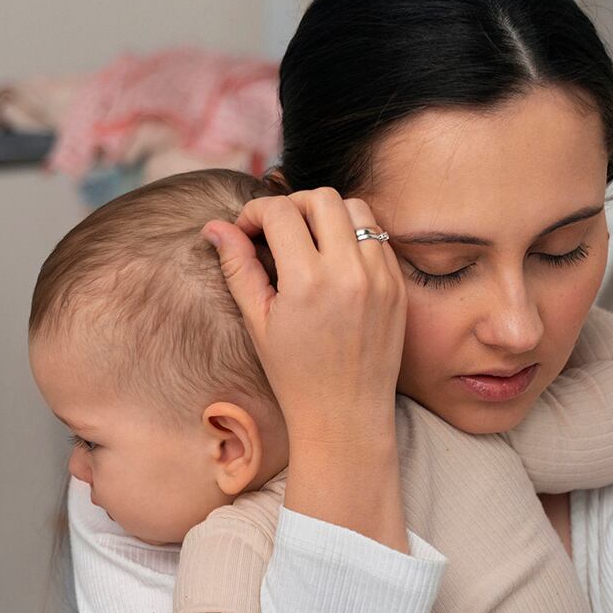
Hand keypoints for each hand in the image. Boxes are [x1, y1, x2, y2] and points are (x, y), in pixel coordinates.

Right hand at [202, 188, 405, 448]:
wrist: (345, 414)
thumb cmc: (295, 374)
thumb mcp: (258, 321)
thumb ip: (238, 267)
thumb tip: (215, 227)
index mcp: (307, 282)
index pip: (280, 212)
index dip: (254, 212)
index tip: (246, 230)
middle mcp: (349, 272)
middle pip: (321, 198)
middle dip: (292, 205)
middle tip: (277, 232)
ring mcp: (380, 277)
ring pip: (355, 208)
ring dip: (327, 215)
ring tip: (308, 243)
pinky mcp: (397, 285)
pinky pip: (377, 236)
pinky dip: (353, 237)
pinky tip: (335, 263)